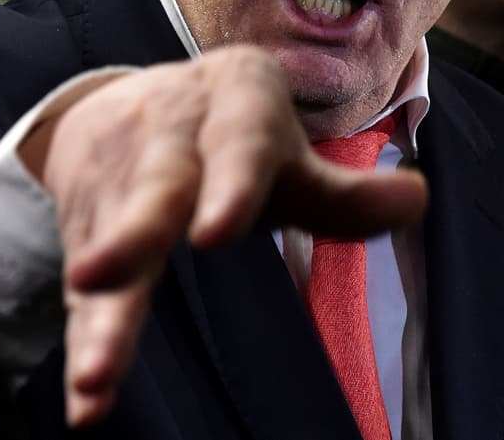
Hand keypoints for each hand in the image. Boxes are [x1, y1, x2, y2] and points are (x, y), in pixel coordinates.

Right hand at [21, 45, 427, 424]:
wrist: (116, 103)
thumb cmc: (225, 138)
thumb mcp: (281, 153)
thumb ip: (342, 191)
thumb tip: (419, 200)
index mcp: (232, 105)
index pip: (236, 145)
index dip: (228, 186)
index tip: (216, 234)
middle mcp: (165, 138)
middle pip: (152, 191)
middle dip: (131, 236)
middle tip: (103, 276)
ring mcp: (116, 182)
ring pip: (108, 245)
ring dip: (100, 311)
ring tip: (93, 373)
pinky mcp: (84, 228)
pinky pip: (86, 290)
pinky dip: (85, 340)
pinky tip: (88, 401)